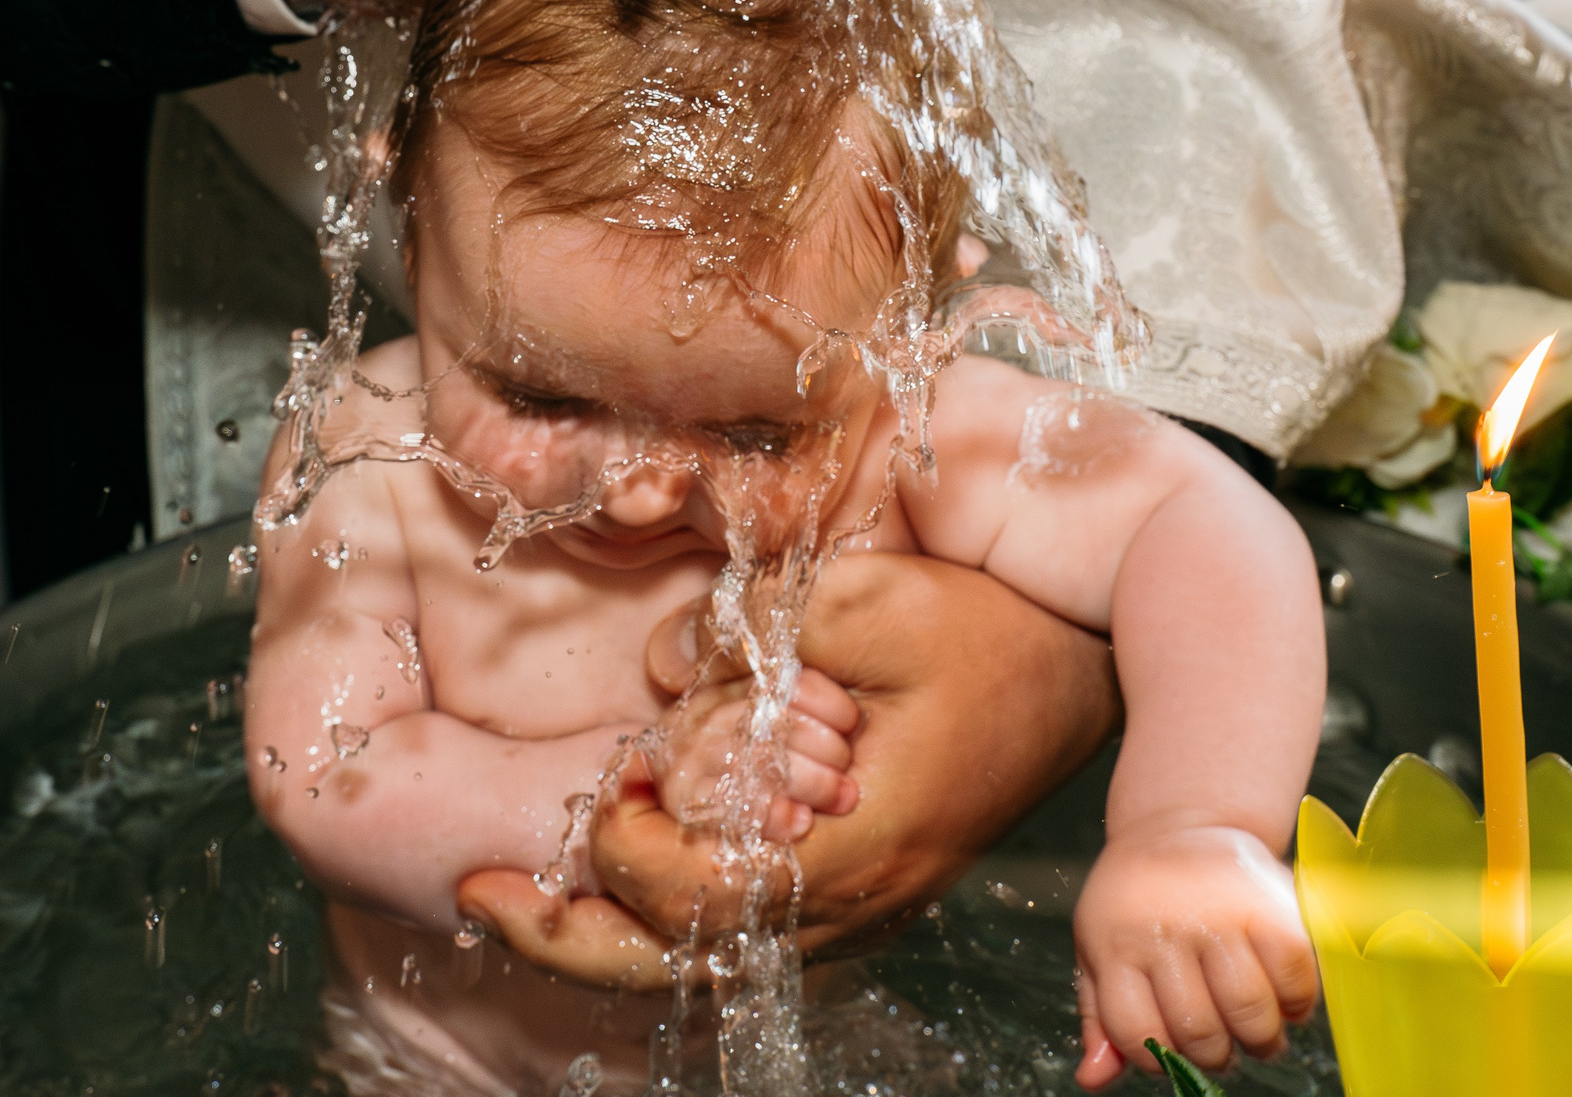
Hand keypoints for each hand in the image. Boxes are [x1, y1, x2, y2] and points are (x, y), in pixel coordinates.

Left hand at [459, 552, 1119, 985]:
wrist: (1091, 659)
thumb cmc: (994, 630)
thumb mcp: (872, 601)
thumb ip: (757, 629)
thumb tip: (664, 665)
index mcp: (856, 849)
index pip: (697, 895)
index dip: (629, 849)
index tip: (612, 778)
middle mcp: (853, 902)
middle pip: (679, 969)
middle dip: (566, 935)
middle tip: (480, 891)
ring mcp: (859, 905)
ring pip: (705, 962)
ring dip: (610, 930)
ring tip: (525, 890)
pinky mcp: (859, 883)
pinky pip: (744, 930)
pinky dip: (670, 911)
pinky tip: (624, 863)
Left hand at [1068, 824, 1318, 1088]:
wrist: (1179, 825)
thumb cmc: (1136, 903)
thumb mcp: (1099, 951)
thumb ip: (1099, 1018)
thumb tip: (1093, 1080)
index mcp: (1115, 944)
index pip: (1136, 1035)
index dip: (1156, 1058)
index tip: (1171, 1050)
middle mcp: (1166, 929)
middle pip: (1200, 1033)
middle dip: (1216, 1055)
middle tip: (1224, 1046)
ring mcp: (1221, 916)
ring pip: (1251, 1014)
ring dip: (1260, 1039)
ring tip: (1256, 1031)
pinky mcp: (1271, 907)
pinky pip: (1295, 981)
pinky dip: (1296, 1004)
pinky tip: (1283, 998)